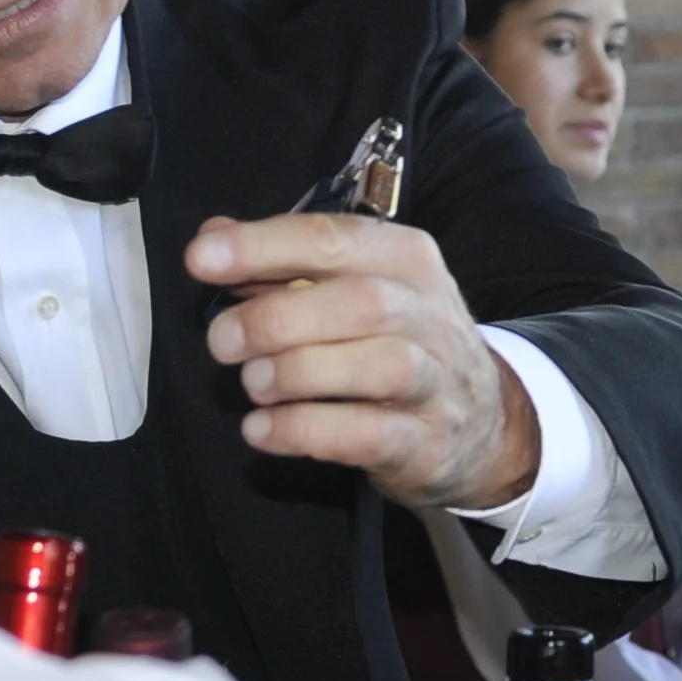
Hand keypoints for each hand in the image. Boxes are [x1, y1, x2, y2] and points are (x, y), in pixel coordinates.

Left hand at [191, 213, 537, 510]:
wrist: (480, 426)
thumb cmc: (397, 345)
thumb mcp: (351, 291)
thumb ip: (281, 264)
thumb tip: (212, 241)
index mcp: (406, 259)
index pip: (335, 239)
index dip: (264, 247)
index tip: (202, 261)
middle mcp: (429, 312)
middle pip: (359, 302)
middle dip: (276, 318)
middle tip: (221, 342)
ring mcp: (437, 379)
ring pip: (376, 366)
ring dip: (297, 373)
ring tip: (253, 384)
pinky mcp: (427, 441)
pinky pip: (370, 434)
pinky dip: (306, 430)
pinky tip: (263, 430)